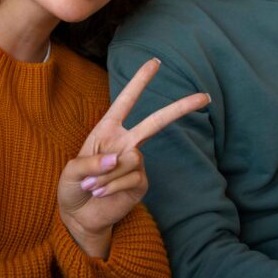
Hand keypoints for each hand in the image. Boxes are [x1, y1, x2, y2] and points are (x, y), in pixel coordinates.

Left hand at [57, 58, 209, 257]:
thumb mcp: (72, 170)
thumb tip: (122, 156)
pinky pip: (131, 177)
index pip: (126, 101)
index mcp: (108, 130)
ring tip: (92, 185)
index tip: (155, 62)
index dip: (140, 81)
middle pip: (157, 122)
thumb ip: (92, 161)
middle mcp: (126, 142)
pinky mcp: (141, 183)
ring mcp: (136, 163)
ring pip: (131, 158)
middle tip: (205, 97)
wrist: (78, 216)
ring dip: (107, 174)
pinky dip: (112, 186)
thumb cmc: (72, 187)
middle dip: (181, 108)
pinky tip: (101, 193)